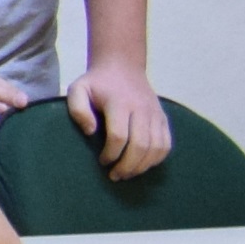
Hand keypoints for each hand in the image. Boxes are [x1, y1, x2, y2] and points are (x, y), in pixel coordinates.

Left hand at [64, 59, 174, 179]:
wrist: (122, 67)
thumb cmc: (96, 83)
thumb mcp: (78, 90)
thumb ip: (78, 110)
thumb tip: (90, 132)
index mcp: (120, 103)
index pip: (119, 136)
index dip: (111, 154)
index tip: (102, 161)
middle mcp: (141, 109)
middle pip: (140, 145)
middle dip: (127, 165)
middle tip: (115, 176)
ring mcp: (155, 114)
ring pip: (157, 147)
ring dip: (143, 166)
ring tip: (128, 174)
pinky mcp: (163, 119)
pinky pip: (166, 144)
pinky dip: (157, 159)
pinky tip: (143, 165)